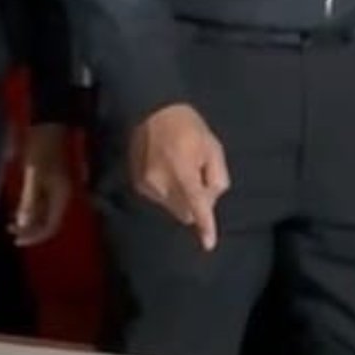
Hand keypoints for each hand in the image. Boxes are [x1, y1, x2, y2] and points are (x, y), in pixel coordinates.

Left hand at [12, 123, 74, 246]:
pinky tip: (18, 210)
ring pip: (44, 214)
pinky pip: (42, 204)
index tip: (17, 240)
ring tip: (11, 224)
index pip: (51, 226)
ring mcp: (57, 189)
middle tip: (11, 233)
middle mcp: (62, 196)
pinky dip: (30, 210)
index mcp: (62, 196)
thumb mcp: (33, 176)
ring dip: (29, 221)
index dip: (34, 236)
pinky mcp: (50, 182)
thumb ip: (29, 201)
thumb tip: (23, 224)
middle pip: (49, 222)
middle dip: (30, 230)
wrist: (47, 126)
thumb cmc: (40, 150)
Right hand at [128, 103, 229, 250]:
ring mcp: (148, 185)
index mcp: (184, 172)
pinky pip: (159, 199)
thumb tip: (209, 199)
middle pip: (186, 212)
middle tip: (198, 179)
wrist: (152, 110)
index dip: (205, 225)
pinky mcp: (138, 184)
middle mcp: (163, 183)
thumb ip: (216, 177)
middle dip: (196, 204)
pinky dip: (167, 191)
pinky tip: (167, 170)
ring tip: (180, 170)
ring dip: (181, 198)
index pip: (197, 206)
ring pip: (172, 207)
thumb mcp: (213, 146)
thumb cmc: (188, 127)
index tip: (209, 244)